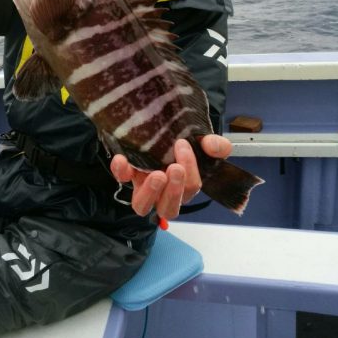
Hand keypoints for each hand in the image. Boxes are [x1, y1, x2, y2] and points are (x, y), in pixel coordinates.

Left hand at [110, 135, 231, 220]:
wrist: (162, 129)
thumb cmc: (184, 142)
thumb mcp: (202, 141)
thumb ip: (214, 145)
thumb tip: (216, 146)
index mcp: (184, 187)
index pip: (190, 188)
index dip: (190, 170)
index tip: (183, 145)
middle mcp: (163, 192)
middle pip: (168, 208)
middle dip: (173, 190)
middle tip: (174, 168)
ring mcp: (143, 186)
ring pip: (142, 206)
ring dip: (150, 192)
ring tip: (156, 175)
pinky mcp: (128, 174)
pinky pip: (121, 178)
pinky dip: (121, 171)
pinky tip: (122, 159)